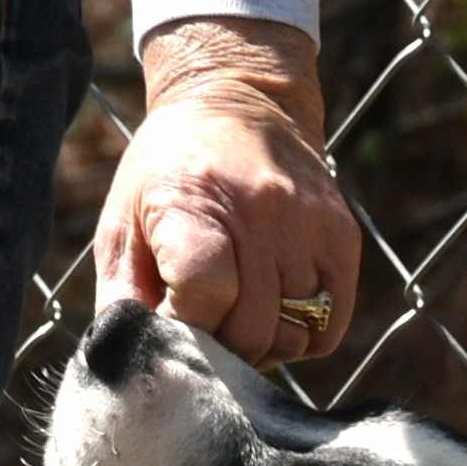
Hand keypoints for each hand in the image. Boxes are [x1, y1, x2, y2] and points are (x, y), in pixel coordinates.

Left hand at [96, 18, 361, 366]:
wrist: (240, 103)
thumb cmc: (169, 173)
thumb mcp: (124, 224)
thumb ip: (123, 298)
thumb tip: (139, 363)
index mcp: (193, 201)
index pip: (204, 297)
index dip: (185, 327)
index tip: (172, 319)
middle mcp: (260, 210)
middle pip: (251, 328)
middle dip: (223, 347)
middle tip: (206, 329)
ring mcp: (309, 224)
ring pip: (292, 335)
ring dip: (263, 345)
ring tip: (239, 319)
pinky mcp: (343, 237)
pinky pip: (329, 327)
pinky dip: (302, 336)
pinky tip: (275, 313)